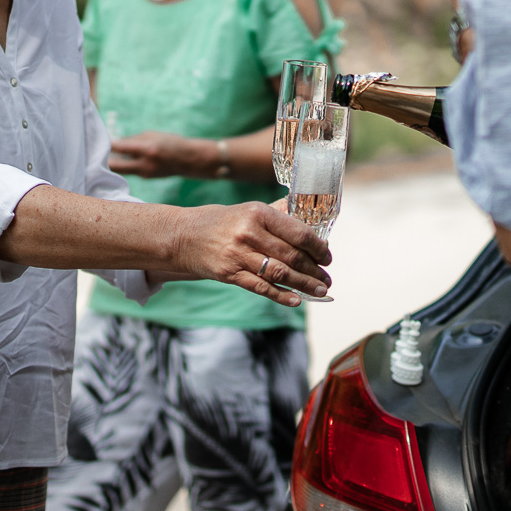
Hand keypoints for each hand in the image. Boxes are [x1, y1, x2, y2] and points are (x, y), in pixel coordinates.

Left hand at [110, 130, 203, 177]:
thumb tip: (115, 143)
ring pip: (121, 170)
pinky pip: (130, 171)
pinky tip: (123, 159)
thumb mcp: (152, 135)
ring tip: (109, 155)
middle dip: (105, 159)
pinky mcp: (145, 177)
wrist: (188, 160)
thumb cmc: (170, 143)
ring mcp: (144, 173)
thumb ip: (133, 140)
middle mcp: (144, 164)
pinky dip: (125, 165)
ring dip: (114, 163)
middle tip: (98, 153)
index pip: (120, 147)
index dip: (108, 144)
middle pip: (115, 166)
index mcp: (147, 149)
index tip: (101, 140)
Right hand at [167, 202, 330, 305]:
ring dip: (304, 285)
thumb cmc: (221, 222)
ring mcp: (238, 255)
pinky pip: (261, 287)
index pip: (298, 232)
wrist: (183, 236)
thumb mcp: (248, 210)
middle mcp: (249, 233)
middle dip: (314, 270)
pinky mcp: (229, 273)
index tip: (327, 257)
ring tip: (319, 291)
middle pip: (292, 256)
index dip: (318, 248)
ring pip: (280, 273)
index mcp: (258, 213)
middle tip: (326, 279)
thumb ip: (277, 214)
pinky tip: (296, 300)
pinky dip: (281, 295)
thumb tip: (308, 219)